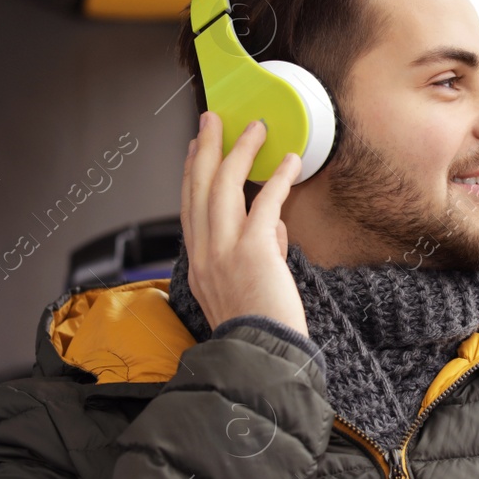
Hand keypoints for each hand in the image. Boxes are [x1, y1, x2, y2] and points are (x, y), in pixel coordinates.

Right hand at [180, 110, 308, 337]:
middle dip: (205, 149)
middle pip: (199, 188)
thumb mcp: (246, 286)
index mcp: (199, 264)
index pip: (189, 208)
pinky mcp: (251, 252)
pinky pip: (264, 203)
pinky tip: (289, 161)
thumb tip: (272, 224)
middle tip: (212, 121)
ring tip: (254, 128)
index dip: (191, 174)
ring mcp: (223, 251)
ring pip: (224, 186)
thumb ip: (256, 251)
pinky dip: (278, 179)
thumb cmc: (259, 330)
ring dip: (240, 151)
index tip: (196, 150)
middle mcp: (204, 254)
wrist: (260, 358)